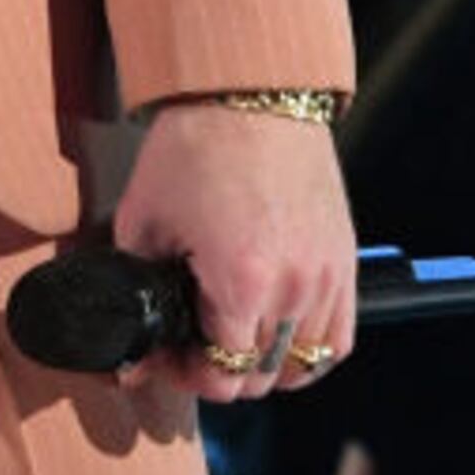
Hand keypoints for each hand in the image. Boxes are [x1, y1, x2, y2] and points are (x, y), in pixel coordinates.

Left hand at [108, 99, 356, 416]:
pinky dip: (307, 349)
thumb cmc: (193, 148)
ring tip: (230, 336)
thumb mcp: (143, 219)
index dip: (187, 376)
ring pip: (303, 367)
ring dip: (263, 364)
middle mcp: (294, 288)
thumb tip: (129, 352)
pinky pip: (337, 340)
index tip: (167, 357)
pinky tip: (273, 332)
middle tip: (190, 345)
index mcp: (242, 282)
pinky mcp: (344, 263)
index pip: (224, 377)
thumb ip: (135, 289)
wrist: (250, 94)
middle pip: (263, 380)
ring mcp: (326, 278)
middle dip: (219, 372)